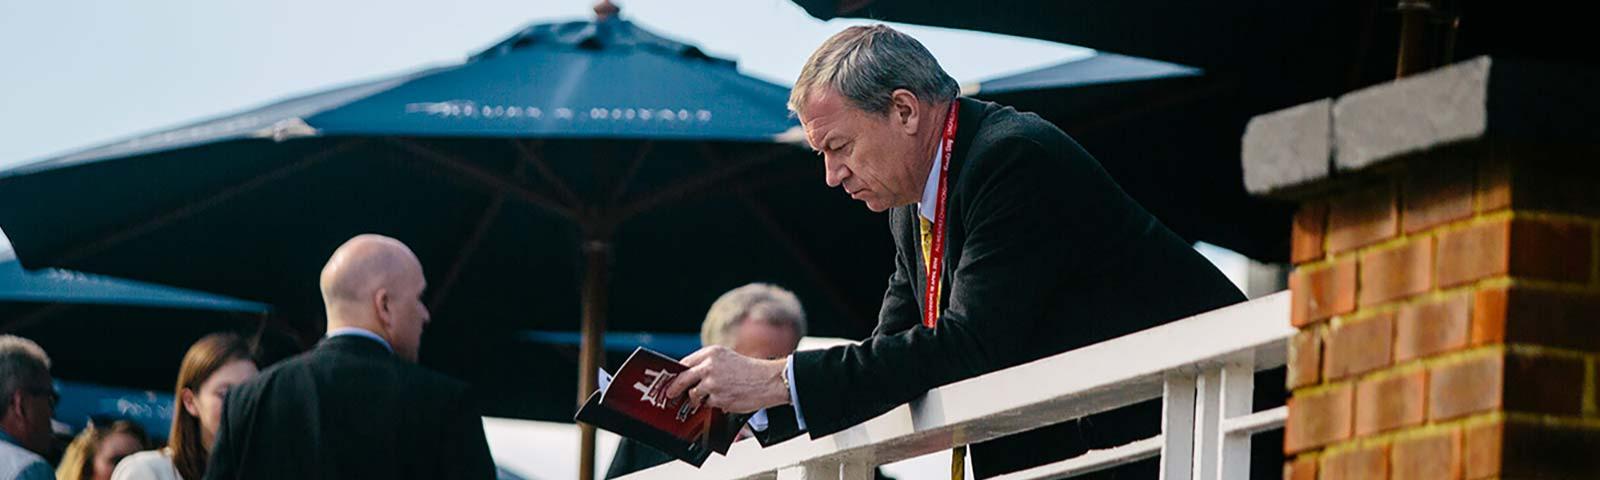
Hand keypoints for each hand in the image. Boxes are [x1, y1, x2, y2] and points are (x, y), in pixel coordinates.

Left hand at [663, 346, 789, 413]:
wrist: (768, 380)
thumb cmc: (749, 370)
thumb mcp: (726, 358)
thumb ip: (707, 364)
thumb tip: (688, 376)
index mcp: (711, 353)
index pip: (684, 363)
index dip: (676, 374)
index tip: (670, 380)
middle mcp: (709, 366)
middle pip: (682, 379)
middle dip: (674, 389)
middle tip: (670, 394)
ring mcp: (713, 383)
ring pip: (694, 395)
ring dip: (697, 399)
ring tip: (708, 398)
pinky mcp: (718, 398)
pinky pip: (707, 405)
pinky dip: (712, 405)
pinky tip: (724, 400)